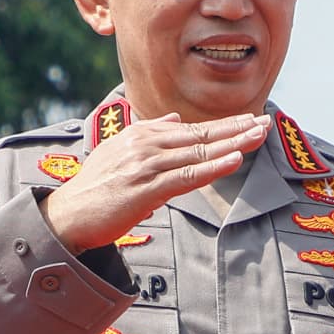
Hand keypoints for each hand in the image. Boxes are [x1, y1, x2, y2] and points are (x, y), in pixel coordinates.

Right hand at [43, 114, 268, 250]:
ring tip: (258, 136)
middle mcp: (146, 145)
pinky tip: (235, 160)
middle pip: (200, 135)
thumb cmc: (95, 188)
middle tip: (265, 121)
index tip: (250, 121)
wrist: (68, 215)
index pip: (191, 129)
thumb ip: (148, 133)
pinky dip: (214, 167)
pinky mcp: (146, 189)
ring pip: (199, 153)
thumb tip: (175, 119)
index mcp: (141, 135)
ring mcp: (147, 166)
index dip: (224, 125)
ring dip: (232, 144)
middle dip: (236, 128)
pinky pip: (187, 176)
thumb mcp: (118, 152)